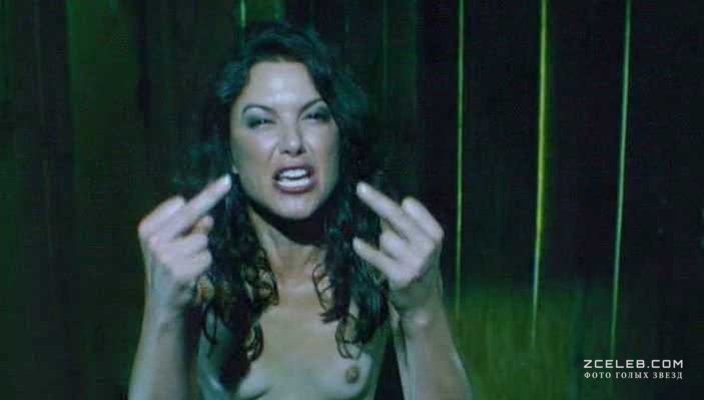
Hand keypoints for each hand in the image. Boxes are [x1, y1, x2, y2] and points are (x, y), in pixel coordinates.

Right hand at [137, 175, 230, 317]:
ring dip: (203, 252)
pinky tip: (192, 277)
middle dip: (212, 195)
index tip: (222, 183)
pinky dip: (205, 266)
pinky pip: (206, 257)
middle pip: (191, 212)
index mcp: (148, 228)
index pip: (180, 205)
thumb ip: (190, 229)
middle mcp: (153, 240)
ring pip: (203, 240)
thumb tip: (208, 219)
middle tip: (228, 179)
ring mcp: (164, 256)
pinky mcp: (178, 272)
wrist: (165, 308)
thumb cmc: (173, 270)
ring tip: (188, 266)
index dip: (202, 200)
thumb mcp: (175, 246)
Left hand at [352, 182, 443, 319]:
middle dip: (377, 200)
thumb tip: (380, 199)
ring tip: (393, 257)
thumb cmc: (417, 263)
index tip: (389, 198)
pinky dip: (366, 250)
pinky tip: (357, 243)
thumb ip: (403, 222)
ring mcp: (415, 262)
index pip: (411, 208)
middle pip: (396, 216)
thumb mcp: (419, 241)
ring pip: (385, 238)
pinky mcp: (401, 276)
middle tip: (360, 187)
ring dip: (382, 244)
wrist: (423, 301)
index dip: (397, 204)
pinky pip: (377, 257)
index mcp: (435, 234)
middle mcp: (428, 246)